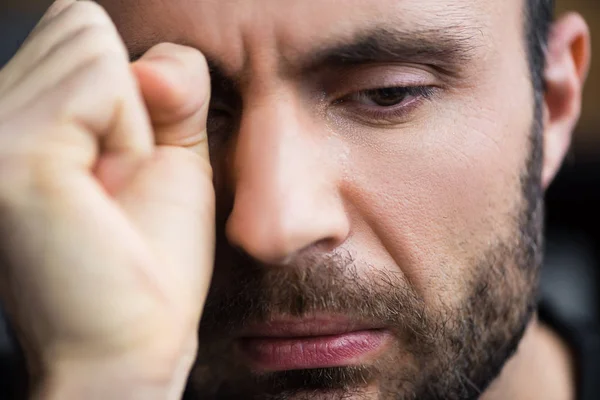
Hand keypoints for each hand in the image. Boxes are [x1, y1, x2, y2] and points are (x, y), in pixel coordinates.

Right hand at [0, 0, 213, 396]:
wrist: (132, 341)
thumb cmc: (151, 257)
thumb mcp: (172, 154)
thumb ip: (170, 85)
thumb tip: (150, 58)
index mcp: (24, 115)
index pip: (80, 29)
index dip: (129, 91)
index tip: (123, 163)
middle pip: (86, 29)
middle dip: (131, 105)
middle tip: (119, 180)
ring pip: (95, 47)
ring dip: (131, 123)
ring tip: (110, 188)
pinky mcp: (16, 151)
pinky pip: (105, 82)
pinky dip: (132, 136)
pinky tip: (106, 190)